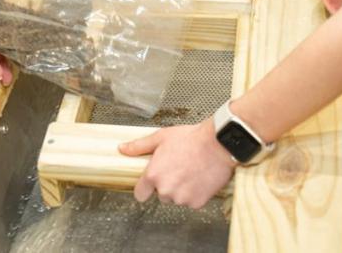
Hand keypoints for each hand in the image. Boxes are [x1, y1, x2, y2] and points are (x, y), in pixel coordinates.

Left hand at [120, 120, 234, 207]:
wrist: (218, 144)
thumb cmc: (191, 139)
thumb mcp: (161, 137)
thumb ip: (140, 146)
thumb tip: (123, 149)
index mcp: (153, 175)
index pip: (140, 194)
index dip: (145, 188)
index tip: (150, 183)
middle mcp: (166, 190)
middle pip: (161, 195)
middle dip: (167, 185)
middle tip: (177, 168)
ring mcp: (182, 198)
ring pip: (177, 199)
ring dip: (181, 190)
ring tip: (190, 171)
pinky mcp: (197, 203)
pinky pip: (192, 201)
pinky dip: (195, 193)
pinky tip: (199, 178)